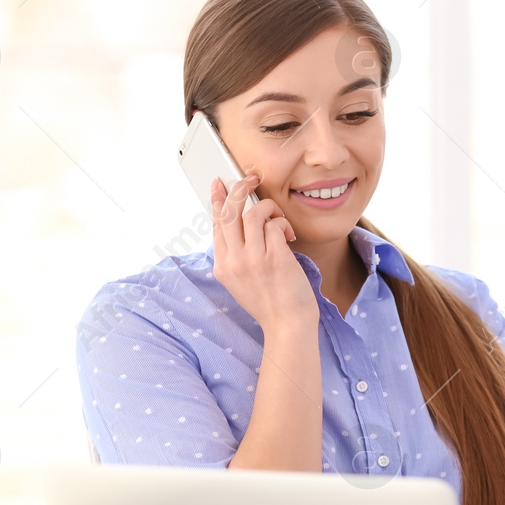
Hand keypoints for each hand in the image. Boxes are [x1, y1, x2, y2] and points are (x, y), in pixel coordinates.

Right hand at [210, 175, 317, 334]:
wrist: (288, 325)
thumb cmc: (270, 302)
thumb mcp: (241, 281)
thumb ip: (236, 256)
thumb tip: (240, 225)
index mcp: (222, 267)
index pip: (216, 225)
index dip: (218, 200)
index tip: (219, 183)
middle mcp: (233, 262)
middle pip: (229, 213)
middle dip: (239, 189)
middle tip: (251, 180)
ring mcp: (253, 260)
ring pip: (252, 214)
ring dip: (268, 209)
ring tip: (279, 219)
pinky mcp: (274, 258)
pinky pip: (274, 225)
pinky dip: (282, 224)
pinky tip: (288, 235)